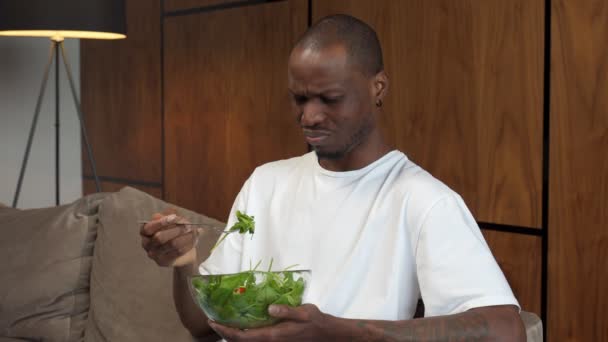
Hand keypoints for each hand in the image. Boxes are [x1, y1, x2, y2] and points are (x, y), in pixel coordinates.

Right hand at [140, 210, 199, 266]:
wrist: (183, 251)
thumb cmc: (175, 231)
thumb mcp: (173, 220)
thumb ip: (171, 214)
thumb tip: (172, 212)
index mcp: (145, 231)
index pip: (149, 228)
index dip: (162, 222)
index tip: (175, 217)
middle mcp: (146, 244)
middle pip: (159, 237)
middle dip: (176, 230)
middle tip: (188, 225)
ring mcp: (154, 255)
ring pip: (171, 245)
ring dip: (185, 236)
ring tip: (195, 231)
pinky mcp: (163, 262)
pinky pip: (178, 252)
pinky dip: (188, 244)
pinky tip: (195, 239)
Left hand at [209, 304, 330, 341]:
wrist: (327, 335)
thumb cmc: (316, 322)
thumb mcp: (305, 312)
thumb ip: (287, 311)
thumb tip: (269, 308)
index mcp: (273, 335)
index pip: (243, 337)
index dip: (226, 331)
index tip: (213, 323)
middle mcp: (270, 341)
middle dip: (224, 334)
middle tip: (213, 321)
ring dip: (232, 335)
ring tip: (222, 323)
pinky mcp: (276, 341)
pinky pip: (255, 340)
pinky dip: (243, 336)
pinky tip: (241, 326)